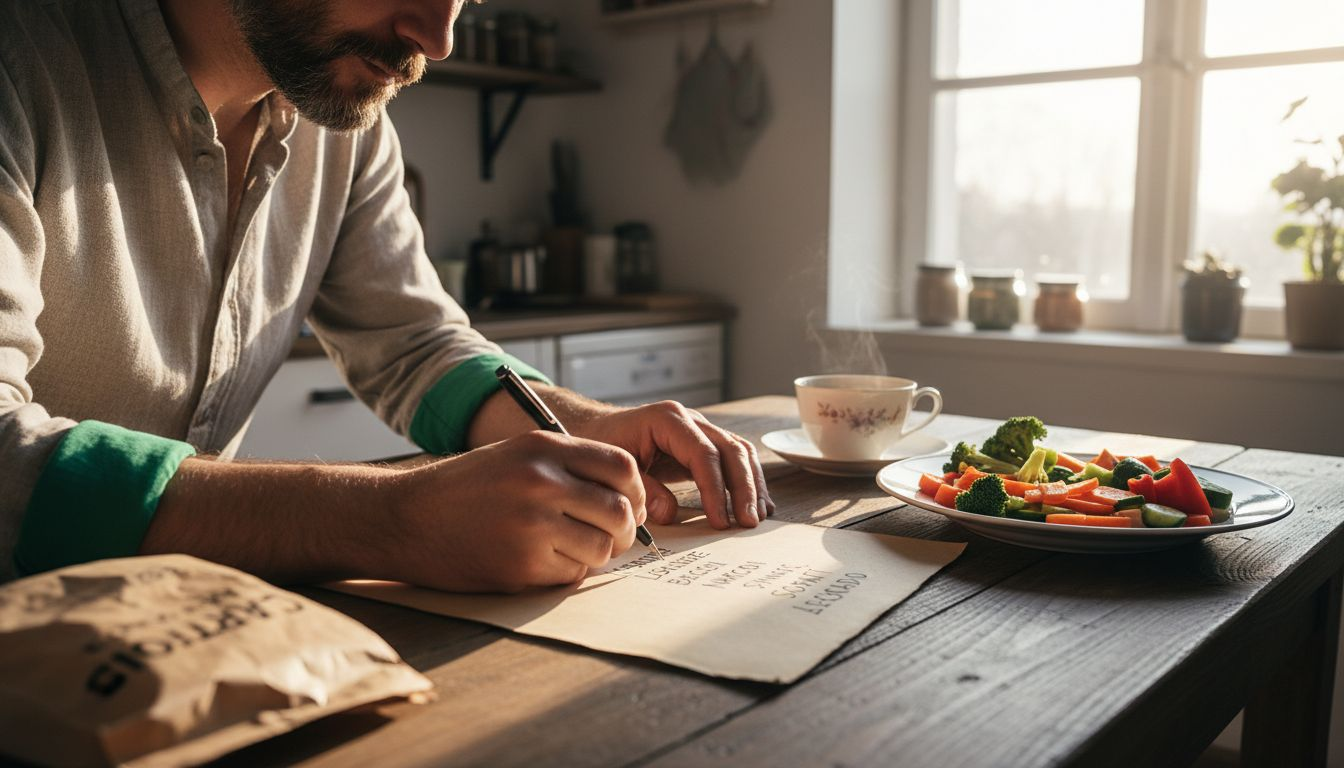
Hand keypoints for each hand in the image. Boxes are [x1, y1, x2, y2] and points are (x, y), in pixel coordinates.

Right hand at [386, 431, 646, 592]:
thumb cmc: (465, 489)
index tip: (630, 507)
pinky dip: (566, 573)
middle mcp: (542, 481)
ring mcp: (532, 525)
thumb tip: (627, 495)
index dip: (635, 492)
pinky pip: (572, 574)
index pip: (622, 467)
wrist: (404, 519)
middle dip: (623, 531)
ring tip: (571, 550)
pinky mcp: (521, 566)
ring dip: (595, 555)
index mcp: (544, 448)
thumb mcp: (516, 455)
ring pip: (602, 548)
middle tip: (610, 538)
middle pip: (620, 511)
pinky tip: (541, 562)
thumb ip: (568, 466)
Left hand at [570, 401, 774, 529]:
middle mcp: (690, 420)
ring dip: (752, 485)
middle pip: (731, 449)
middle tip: (748, 522)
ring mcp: (701, 429)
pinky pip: (735, 459)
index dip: (715, 489)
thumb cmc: (604, 446)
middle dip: (743, 488)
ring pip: (740, 452)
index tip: (721, 521)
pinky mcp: (705, 444)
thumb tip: (671, 513)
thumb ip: (643, 490)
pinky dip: (748, 481)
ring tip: (758, 517)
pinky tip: (757, 505)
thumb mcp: (614, 469)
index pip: (703, 454)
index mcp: (667, 419)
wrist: (599, 429)